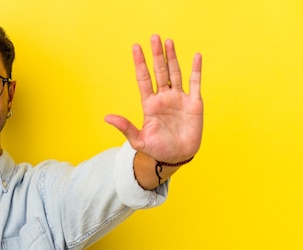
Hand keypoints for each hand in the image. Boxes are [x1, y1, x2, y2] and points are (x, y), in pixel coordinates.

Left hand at [105, 35, 202, 163]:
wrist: (176, 158)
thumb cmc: (156, 150)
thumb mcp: (138, 140)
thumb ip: (125, 127)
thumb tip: (106, 117)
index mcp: (149, 104)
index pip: (143, 79)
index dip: (140, 63)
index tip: (135, 48)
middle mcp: (164, 98)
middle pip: (159, 71)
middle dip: (156, 55)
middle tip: (154, 37)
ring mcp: (179, 99)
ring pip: (175, 73)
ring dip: (172, 58)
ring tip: (168, 41)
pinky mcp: (194, 104)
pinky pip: (195, 83)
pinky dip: (196, 70)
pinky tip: (196, 56)